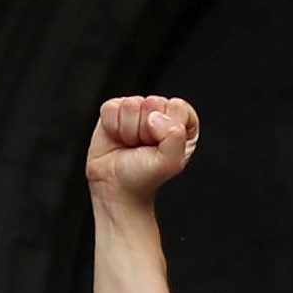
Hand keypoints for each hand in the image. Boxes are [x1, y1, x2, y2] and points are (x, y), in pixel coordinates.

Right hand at [83, 96, 200, 211]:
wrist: (116, 189)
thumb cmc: (143, 177)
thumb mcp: (170, 163)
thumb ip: (175, 137)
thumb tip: (154, 116)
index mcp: (181, 122)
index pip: (177, 107)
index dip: (165, 127)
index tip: (158, 146)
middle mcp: (159, 113)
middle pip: (152, 102)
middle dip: (143, 129)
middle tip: (142, 146)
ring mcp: (136, 110)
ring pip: (130, 104)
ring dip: (127, 130)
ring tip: (130, 144)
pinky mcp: (115, 110)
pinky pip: (111, 107)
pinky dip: (111, 126)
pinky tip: (117, 138)